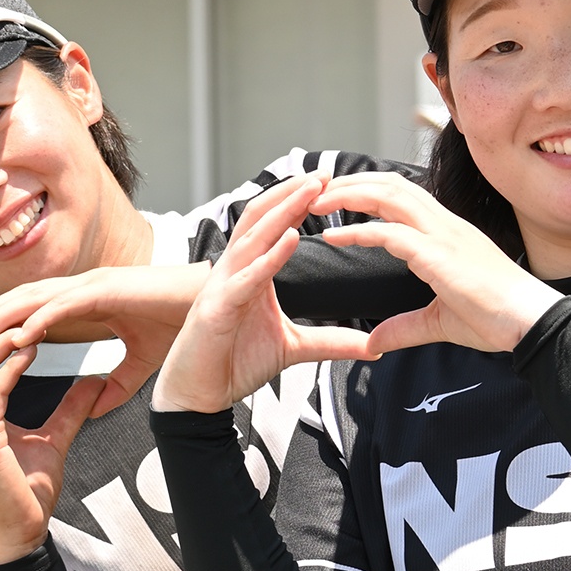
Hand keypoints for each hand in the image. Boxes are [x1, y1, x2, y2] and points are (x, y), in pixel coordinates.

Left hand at [0, 264, 211, 417]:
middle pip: (26, 300)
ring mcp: (95, 284)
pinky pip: (64, 304)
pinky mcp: (107, 289)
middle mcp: (86, 287)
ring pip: (37, 299)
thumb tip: (96, 408)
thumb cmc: (182, 324)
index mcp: (90, 299)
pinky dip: (39, 319)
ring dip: (6, 319)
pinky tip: (20, 338)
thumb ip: (117, 384)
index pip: (37, 308)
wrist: (212, 304)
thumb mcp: (141, 362)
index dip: (9, 325)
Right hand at [0, 329, 102, 565]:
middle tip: (34, 310)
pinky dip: (9, 367)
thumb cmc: (31, 491)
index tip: (37, 317)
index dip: (4, 336)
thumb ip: (71, 409)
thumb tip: (94, 381)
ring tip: (33, 324)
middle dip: (0, 329)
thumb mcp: (56, 438)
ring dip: (3, 341)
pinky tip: (32, 351)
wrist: (23, 532)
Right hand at [153, 174, 379, 413]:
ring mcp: (222, 287)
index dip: (297, 201)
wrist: (198, 397)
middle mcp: (233, 271)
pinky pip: (244, 278)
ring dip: (282, 211)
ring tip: (311, 190)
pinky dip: (268, 257)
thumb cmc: (233, 363)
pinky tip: (290, 239)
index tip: (329, 182)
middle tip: (324, 173)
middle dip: (291, 193)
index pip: (273, 225)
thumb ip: (330, 341)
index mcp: (250, 273)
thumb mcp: (293, 348)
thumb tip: (372, 346)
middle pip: (261, 219)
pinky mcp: (215, 310)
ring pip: (252, 238)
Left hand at [311, 172, 563, 353]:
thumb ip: (406, 326)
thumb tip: (376, 341)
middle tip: (315, 191)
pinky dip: (359, 231)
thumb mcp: (441, 322)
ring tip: (316, 203)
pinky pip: (392, 234)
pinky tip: (334, 236)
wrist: (530, 323)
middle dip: (351, 182)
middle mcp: (445, 225)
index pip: (402, 195)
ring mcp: (444, 236)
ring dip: (349, 196)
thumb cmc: (497, 319)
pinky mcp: (440, 256)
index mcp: (447, 233)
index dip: (367, 189)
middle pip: (391, 184)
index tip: (336, 197)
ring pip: (389, 197)